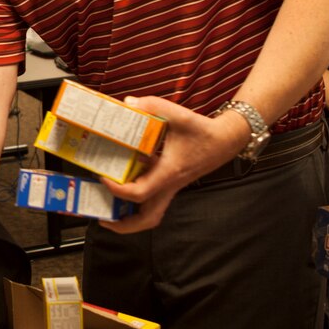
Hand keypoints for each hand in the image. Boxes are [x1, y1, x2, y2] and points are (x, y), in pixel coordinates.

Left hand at [98, 95, 248, 233]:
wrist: (225, 140)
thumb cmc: (203, 131)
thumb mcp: (178, 114)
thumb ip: (152, 105)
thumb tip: (128, 104)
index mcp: (168, 173)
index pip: (140, 193)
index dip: (118, 190)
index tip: (103, 177)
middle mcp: (169, 185)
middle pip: (147, 220)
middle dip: (124, 225)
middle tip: (103, 219)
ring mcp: (171, 187)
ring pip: (151, 214)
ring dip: (131, 218)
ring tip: (110, 211)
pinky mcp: (171, 183)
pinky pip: (153, 199)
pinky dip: (138, 198)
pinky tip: (125, 182)